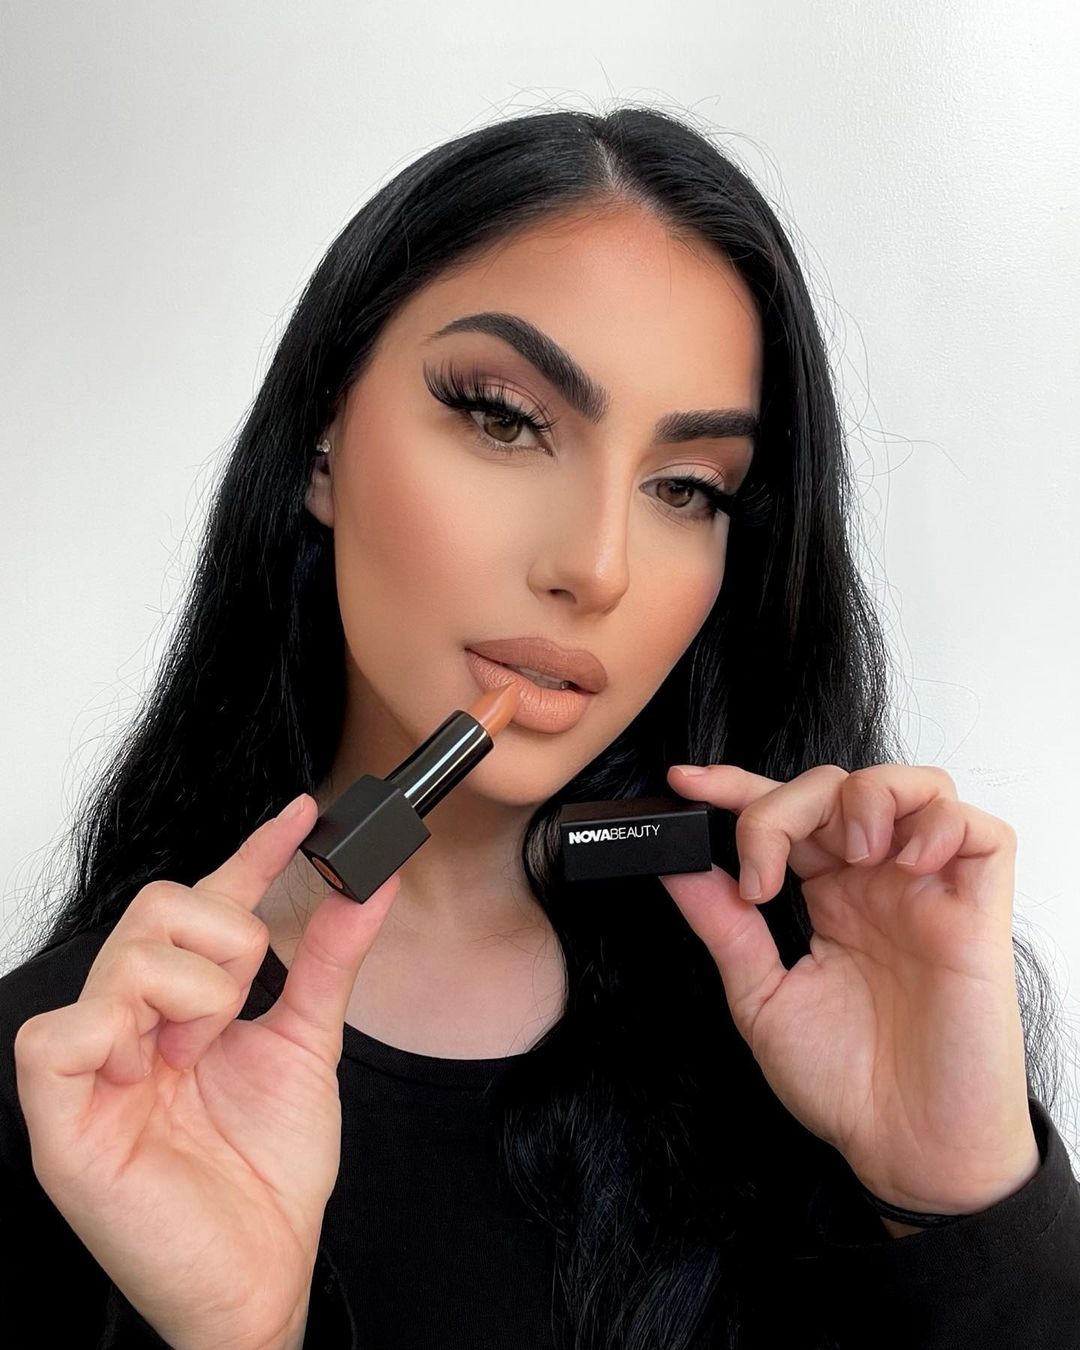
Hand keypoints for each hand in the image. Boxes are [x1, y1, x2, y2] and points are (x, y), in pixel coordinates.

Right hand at [14, 793, 398, 1348]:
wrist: (260, 1276)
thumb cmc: (268, 1174)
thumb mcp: (309, 1047)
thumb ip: (330, 961)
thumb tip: (369, 885)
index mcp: (185, 1005)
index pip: (210, 904)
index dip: (254, 852)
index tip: (306, 813)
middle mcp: (132, 1024)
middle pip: (158, 909)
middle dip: (223, 941)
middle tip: (240, 1006)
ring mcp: (93, 1069)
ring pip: (125, 957)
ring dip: (192, 993)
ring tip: (201, 1052)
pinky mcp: (60, 1122)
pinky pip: (56, 1038)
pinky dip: (116, 1033)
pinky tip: (152, 1065)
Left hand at [659, 762, 1039, 1215]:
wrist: (906, 1149)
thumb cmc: (844, 1083)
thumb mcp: (760, 996)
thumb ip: (722, 924)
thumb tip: (674, 865)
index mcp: (824, 897)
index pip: (783, 813)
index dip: (735, 785)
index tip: (684, 782)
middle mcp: (875, 883)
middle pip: (836, 786)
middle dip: (783, 805)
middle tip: (762, 873)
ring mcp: (928, 892)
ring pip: (916, 784)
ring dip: (866, 799)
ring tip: (847, 858)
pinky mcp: (977, 911)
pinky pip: (979, 830)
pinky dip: (938, 824)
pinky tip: (904, 864)